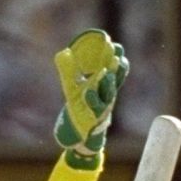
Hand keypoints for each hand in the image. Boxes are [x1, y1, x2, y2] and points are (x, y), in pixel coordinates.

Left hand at [53, 30, 128, 170]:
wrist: (80, 135)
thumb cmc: (79, 109)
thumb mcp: (72, 88)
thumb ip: (68, 71)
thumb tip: (63, 52)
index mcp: (103, 87)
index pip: (112, 70)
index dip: (116, 58)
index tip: (116, 45)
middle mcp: (106, 96)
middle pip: (113, 80)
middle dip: (115, 67)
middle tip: (116, 53)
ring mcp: (101, 108)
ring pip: (107, 94)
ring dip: (108, 83)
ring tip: (107, 71)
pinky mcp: (93, 119)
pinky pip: (94, 109)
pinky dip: (92, 99)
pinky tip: (88, 91)